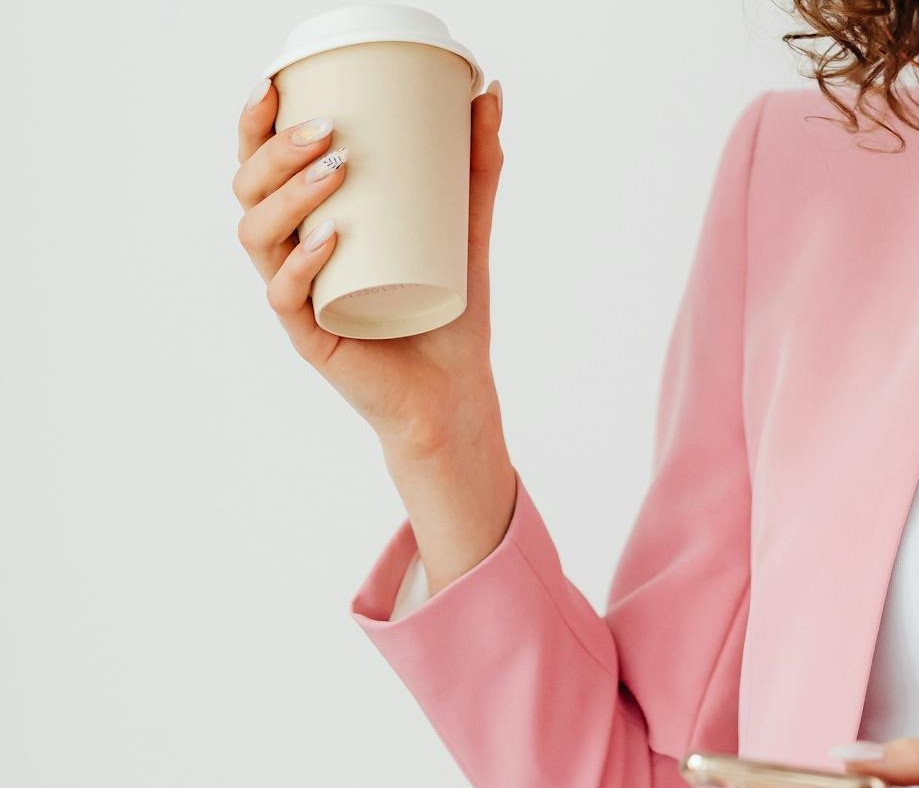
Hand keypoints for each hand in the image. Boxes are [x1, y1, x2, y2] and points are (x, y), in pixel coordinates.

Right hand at [231, 73, 508, 457]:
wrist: (456, 394)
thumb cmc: (451, 313)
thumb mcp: (468, 227)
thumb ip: (478, 165)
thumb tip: (490, 92)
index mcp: (310, 226)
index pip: (262, 166)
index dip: (255, 125)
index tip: (274, 84)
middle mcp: (293, 258)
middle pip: (250, 192)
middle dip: (276, 153)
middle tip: (326, 130)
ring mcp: (298, 298)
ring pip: (259, 237)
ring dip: (288, 196)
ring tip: (333, 170)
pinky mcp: (312, 338)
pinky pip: (288, 296)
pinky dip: (303, 263)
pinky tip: (328, 239)